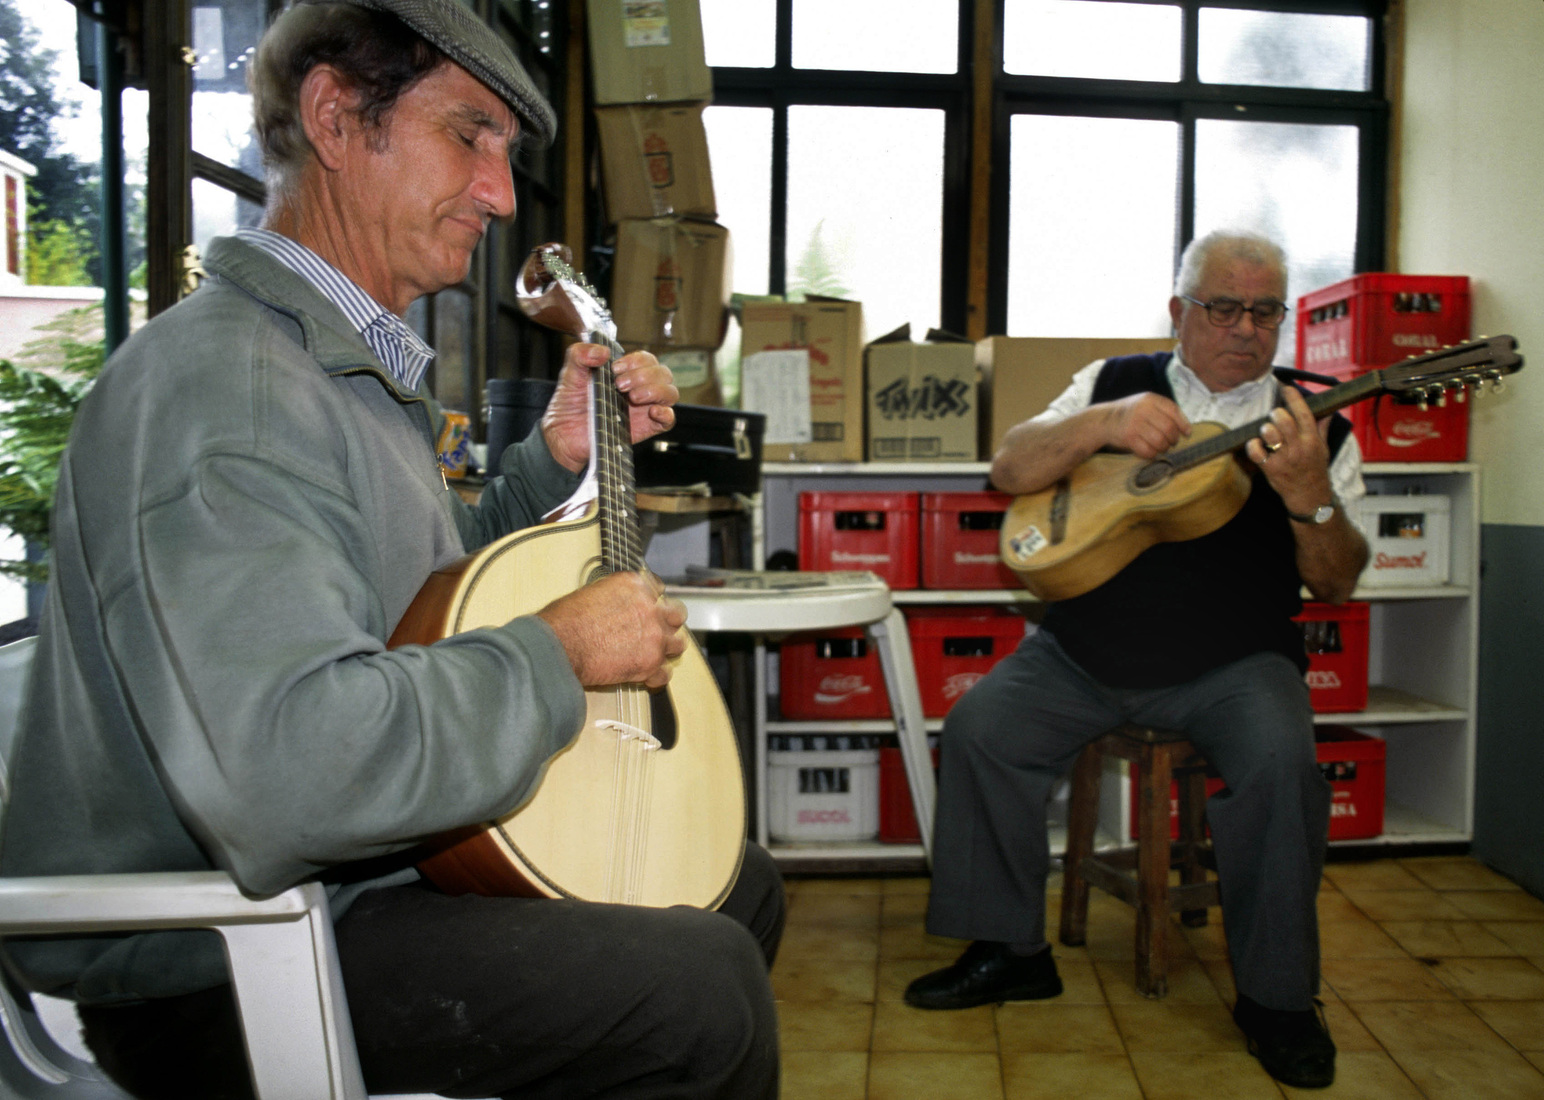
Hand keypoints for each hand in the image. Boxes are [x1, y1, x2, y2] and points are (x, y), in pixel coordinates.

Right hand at [536, 571, 687, 689]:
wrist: (559, 647)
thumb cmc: (566, 621)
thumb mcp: (592, 592)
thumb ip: (616, 597)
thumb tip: (618, 606)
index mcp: (636, 586)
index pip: (658, 587)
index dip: (653, 600)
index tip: (648, 607)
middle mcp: (650, 608)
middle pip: (677, 615)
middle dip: (668, 623)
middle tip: (656, 631)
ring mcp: (654, 636)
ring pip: (678, 644)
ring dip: (666, 649)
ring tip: (653, 654)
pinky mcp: (650, 664)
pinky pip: (665, 674)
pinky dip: (656, 677)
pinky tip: (646, 675)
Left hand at [541, 345, 678, 472]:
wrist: (564, 434)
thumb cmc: (569, 403)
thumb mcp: (570, 373)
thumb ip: (580, 354)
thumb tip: (602, 352)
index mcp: (626, 373)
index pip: (647, 359)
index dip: (636, 361)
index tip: (616, 368)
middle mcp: (639, 388)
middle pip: (663, 373)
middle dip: (644, 375)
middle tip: (620, 385)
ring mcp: (644, 409)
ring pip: (670, 393)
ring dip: (655, 390)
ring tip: (632, 397)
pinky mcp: (645, 428)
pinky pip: (669, 420)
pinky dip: (666, 413)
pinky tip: (652, 411)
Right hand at [1100, 393, 1191, 458]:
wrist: (1105, 419)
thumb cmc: (1132, 413)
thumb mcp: (1147, 404)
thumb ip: (1165, 411)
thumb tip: (1187, 429)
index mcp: (1150, 399)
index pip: (1173, 410)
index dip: (1183, 424)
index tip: (1187, 433)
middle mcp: (1142, 409)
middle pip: (1168, 428)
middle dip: (1174, 439)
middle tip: (1172, 442)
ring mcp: (1134, 424)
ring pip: (1159, 441)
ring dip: (1164, 448)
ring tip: (1162, 447)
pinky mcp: (1128, 437)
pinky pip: (1147, 451)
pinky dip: (1152, 454)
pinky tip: (1151, 452)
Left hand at [1244, 386, 1334, 512]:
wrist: (1310, 498)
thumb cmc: (1315, 471)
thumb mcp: (1324, 449)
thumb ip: (1322, 428)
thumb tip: (1326, 410)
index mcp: (1313, 441)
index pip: (1304, 414)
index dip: (1293, 398)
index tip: (1285, 387)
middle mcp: (1299, 448)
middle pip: (1284, 421)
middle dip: (1276, 413)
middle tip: (1275, 414)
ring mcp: (1284, 459)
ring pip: (1269, 434)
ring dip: (1265, 428)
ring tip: (1267, 430)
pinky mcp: (1270, 469)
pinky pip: (1256, 452)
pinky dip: (1252, 445)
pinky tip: (1256, 444)